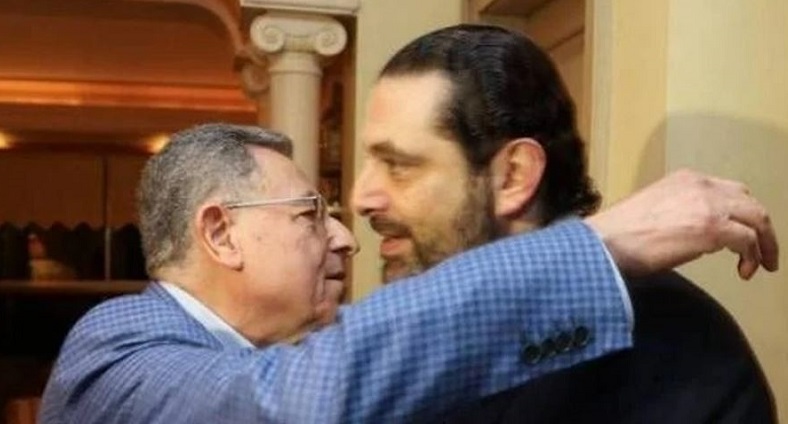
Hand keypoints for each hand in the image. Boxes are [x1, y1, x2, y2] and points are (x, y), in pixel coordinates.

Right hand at [585, 169, 778, 278]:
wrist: (607, 242)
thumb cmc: (619, 234)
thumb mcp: (655, 211)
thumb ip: (682, 213)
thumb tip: (699, 235)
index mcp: (685, 179)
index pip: (728, 191)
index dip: (740, 214)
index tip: (742, 234)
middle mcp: (701, 185)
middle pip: (749, 201)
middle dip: (761, 228)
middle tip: (763, 251)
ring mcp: (709, 204)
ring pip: (757, 218)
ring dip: (764, 243)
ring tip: (761, 264)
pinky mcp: (713, 227)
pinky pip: (748, 240)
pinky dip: (752, 256)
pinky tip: (744, 270)